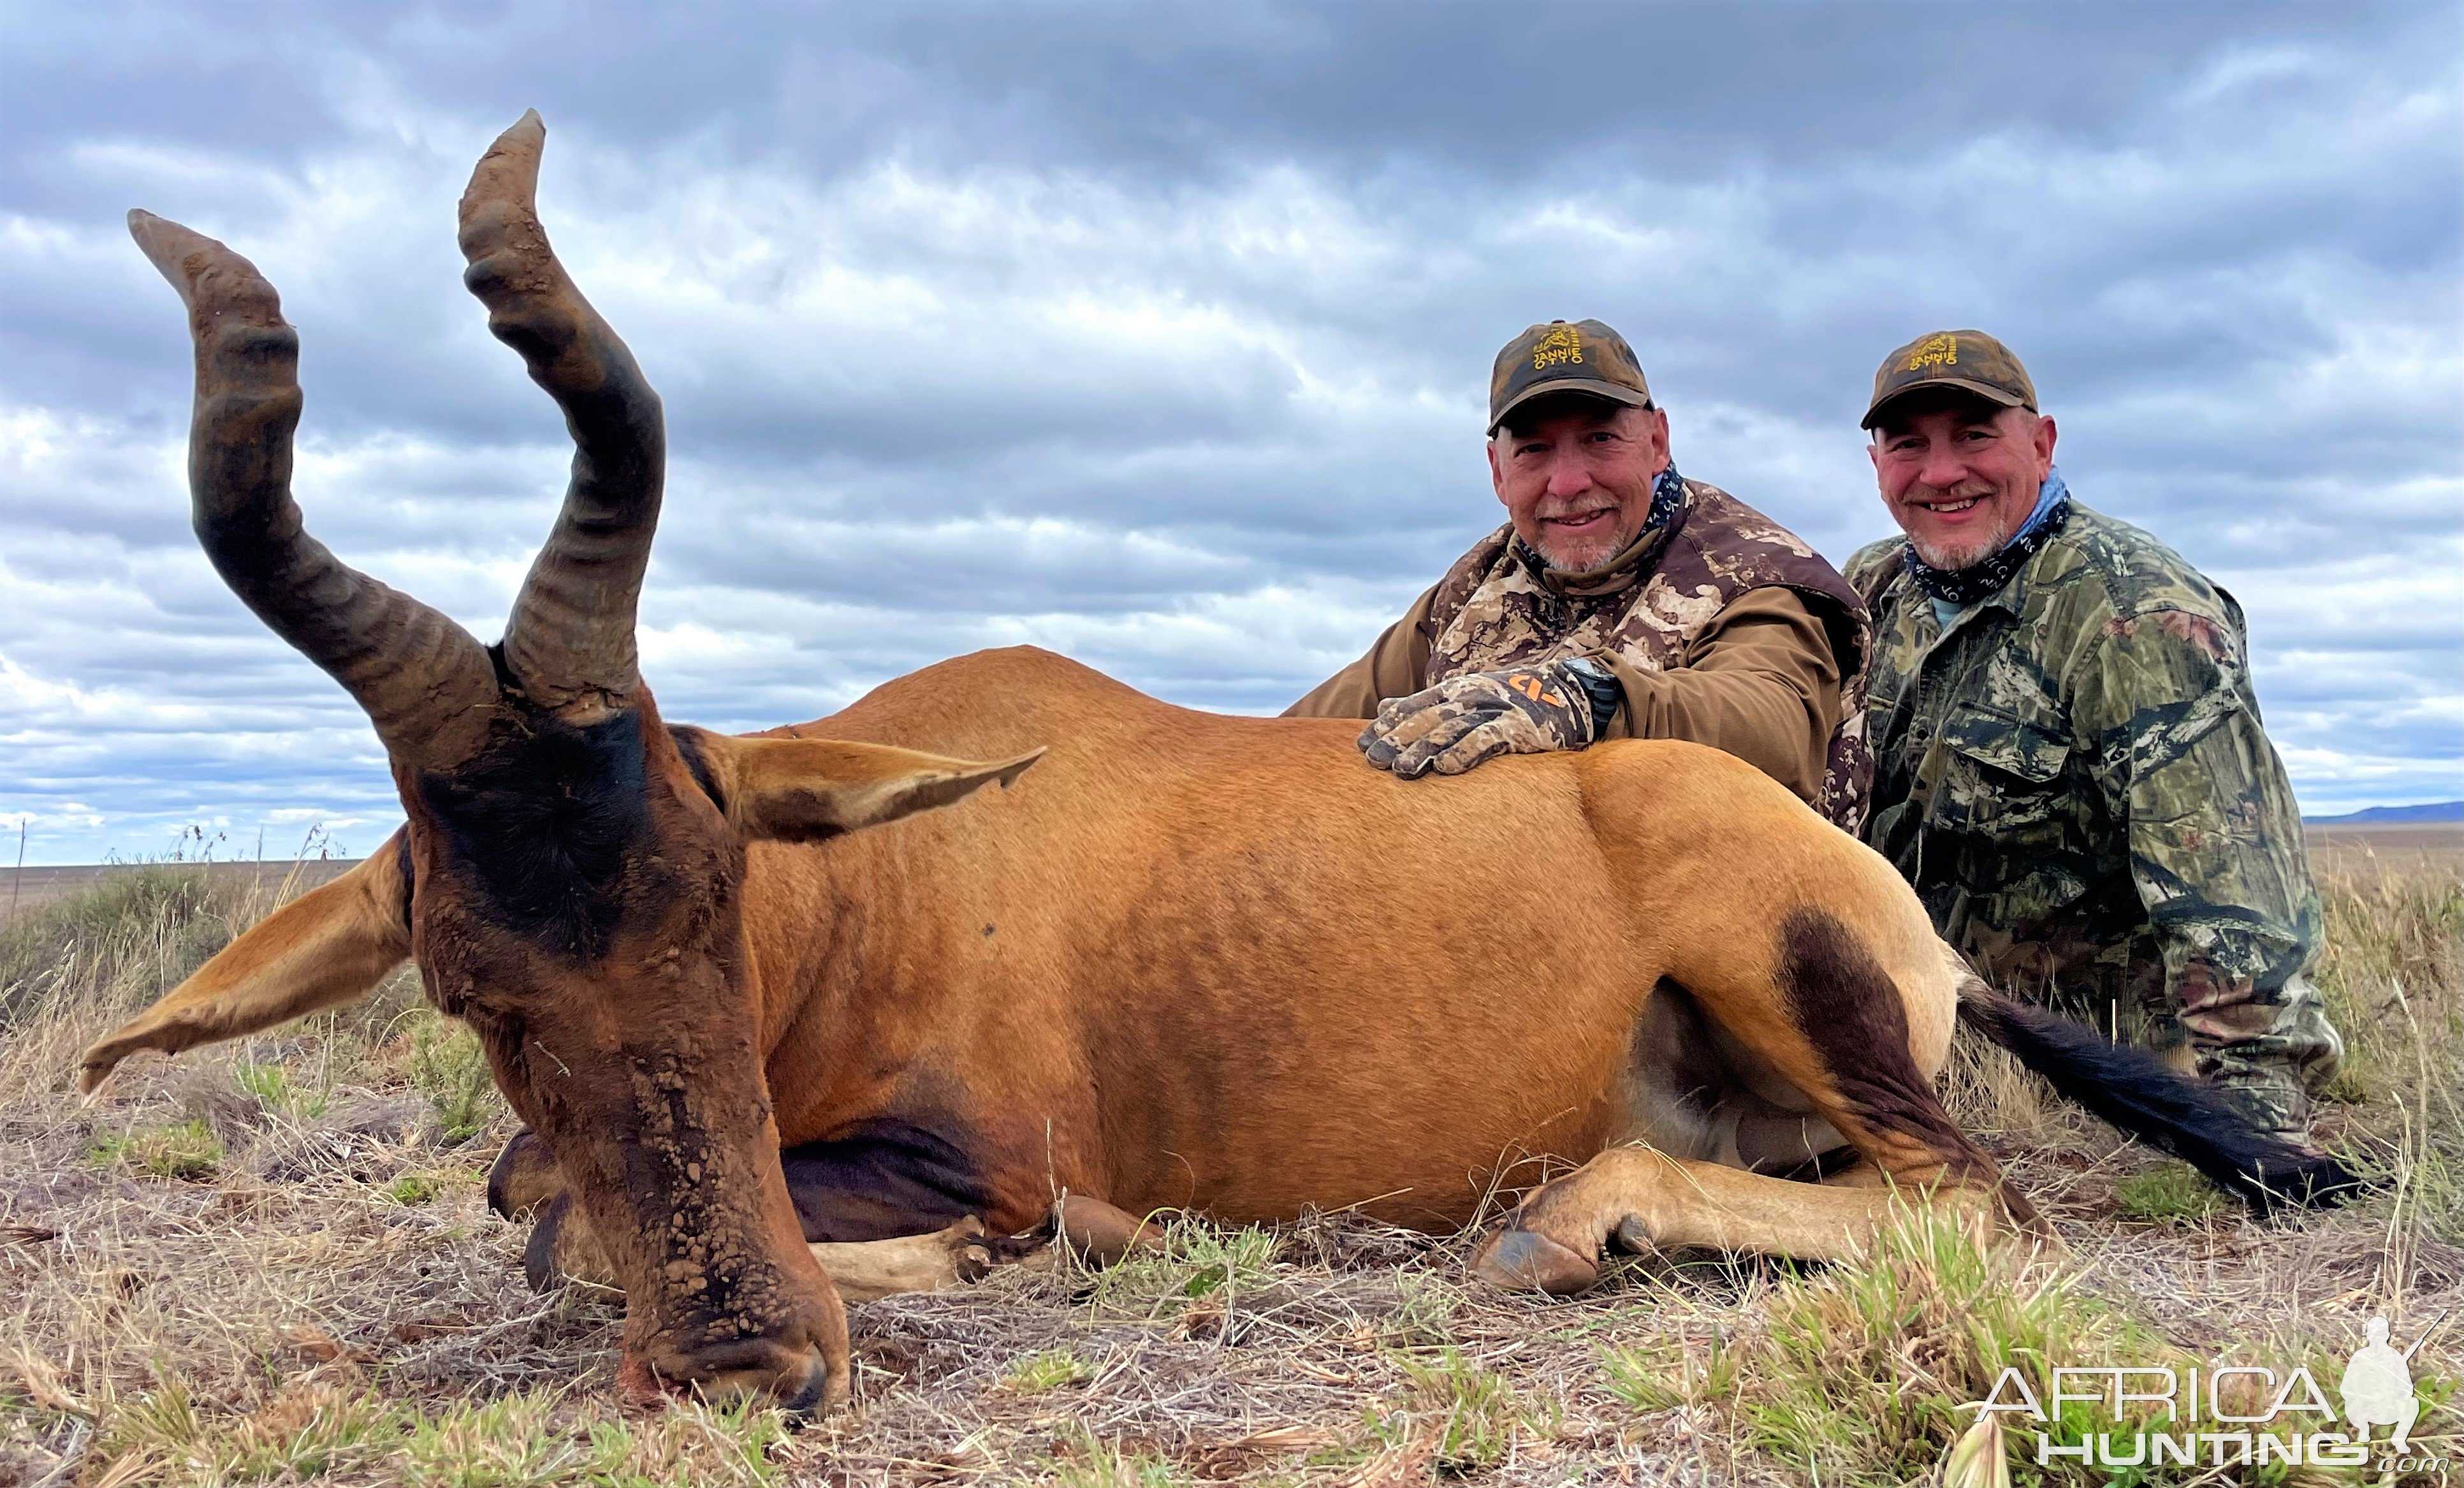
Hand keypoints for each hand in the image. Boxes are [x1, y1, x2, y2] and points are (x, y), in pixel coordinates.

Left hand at [1358, 658, 1615, 777]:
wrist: (1568, 690)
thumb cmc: (1509, 699)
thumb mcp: (1464, 694)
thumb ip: (1424, 704)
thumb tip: (1382, 707)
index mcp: (1455, 690)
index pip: (1413, 707)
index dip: (1388, 725)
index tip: (1362, 745)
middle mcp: (1470, 696)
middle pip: (1426, 719)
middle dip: (1398, 739)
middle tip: (1373, 761)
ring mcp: (1495, 710)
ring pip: (1452, 729)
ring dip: (1424, 749)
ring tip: (1400, 770)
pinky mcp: (1519, 728)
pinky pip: (1488, 740)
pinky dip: (1466, 752)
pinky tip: (1447, 768)